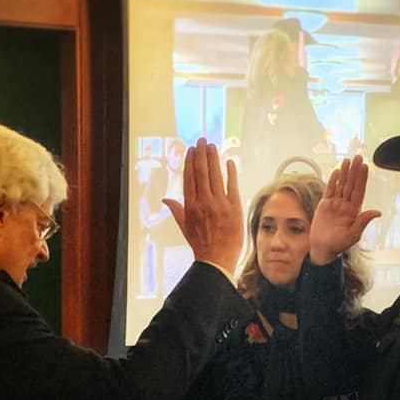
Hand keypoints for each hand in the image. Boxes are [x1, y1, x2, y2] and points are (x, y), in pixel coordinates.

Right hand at [164, 138, 243, 273]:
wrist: (217, 259)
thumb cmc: (201, 244)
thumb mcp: (184, 227)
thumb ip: (176, 210)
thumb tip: (165, 199)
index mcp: (190, 205)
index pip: (189, 178)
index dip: (190, 161)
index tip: (191, 150)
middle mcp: (203, 202)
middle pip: (201, 172)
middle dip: (201, 154)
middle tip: (202, 140)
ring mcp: (219, 204)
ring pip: (215, 175)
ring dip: (213, 158)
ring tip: (212, 146)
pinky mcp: (234, 208)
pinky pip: (232, 185)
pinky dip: (231, 172)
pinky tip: (229, 162)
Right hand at [309, 155, 379, 264]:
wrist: (322, 249)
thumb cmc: (339, 244)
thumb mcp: (353, 235)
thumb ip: (363, 222)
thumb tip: (377, 212)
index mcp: (355, 211)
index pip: (359, 191)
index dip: (362, 178)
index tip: (365, 166)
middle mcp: (346, 205)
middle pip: (351, 184)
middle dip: (355, 171)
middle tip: (358, 157)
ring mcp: (336, 204)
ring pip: (341, 185)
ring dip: (345, 173)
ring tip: (348, 160)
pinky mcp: (325, 205)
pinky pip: (330, 190)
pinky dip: (333, 180)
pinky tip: (337, 171)